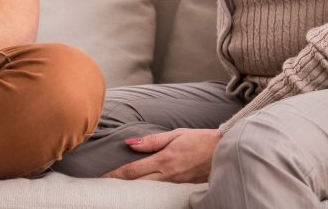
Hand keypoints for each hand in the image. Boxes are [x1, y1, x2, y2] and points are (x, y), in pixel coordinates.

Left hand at [102, 129, 221, 182]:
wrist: (224, 151)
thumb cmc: (200, 140)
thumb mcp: (175, 134)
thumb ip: (152, 140)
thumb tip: (130, 144)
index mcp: (164, 160)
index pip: (134, 170)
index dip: (116, 175)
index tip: (103, 178)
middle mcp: (168, 175)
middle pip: (138, 184)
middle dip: (120, 186)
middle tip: (105, 187)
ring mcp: (175, 184)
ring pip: (148, 191)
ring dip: (132, 190)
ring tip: (118, 190)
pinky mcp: (181, 188)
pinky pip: (160, 192)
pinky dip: (148, 192)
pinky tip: (141, 191)